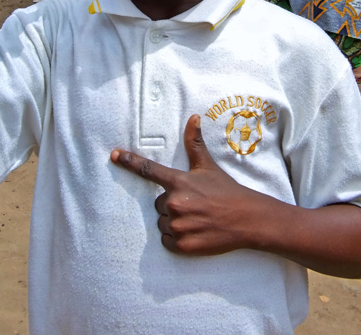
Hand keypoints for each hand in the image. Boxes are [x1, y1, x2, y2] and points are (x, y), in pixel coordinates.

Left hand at [111, 115, 265, 255]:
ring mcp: (177, 225)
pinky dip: (178, 240)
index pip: (148, 170)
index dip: (129, 161)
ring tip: (197, 219)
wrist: (246, 219)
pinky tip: (195, 233)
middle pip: (159, 204)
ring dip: (175, 223)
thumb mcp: (209, 167)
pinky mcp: (181, 244)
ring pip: (162, 223)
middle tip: (195, 205)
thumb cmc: (227, 191)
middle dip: (173, 205)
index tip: (114, 155)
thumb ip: (195, 144)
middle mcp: (174, 202)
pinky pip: (167, 241)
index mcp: (178, 182)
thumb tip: (193, 117)